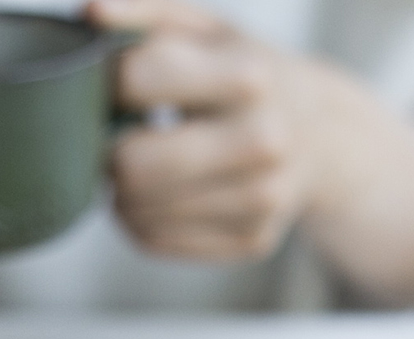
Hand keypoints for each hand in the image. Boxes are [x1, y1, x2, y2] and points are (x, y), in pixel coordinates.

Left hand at [87, 0, 332, 261]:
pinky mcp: (251, 240)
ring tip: (142, 167)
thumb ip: (147, 14)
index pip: (137, 78)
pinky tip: (160, 197)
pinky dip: (142, 221)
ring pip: (137, 213)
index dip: (105, 82)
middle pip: (133, 166)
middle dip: (109, 154)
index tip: (109, 86)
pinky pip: (155, 241)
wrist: (323, 137)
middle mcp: (263, 141)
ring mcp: (261, 199)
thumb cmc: (247, 76)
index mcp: (249, 75)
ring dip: (122, 192)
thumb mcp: (208, 31)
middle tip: (116, 141)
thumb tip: (90, 12)